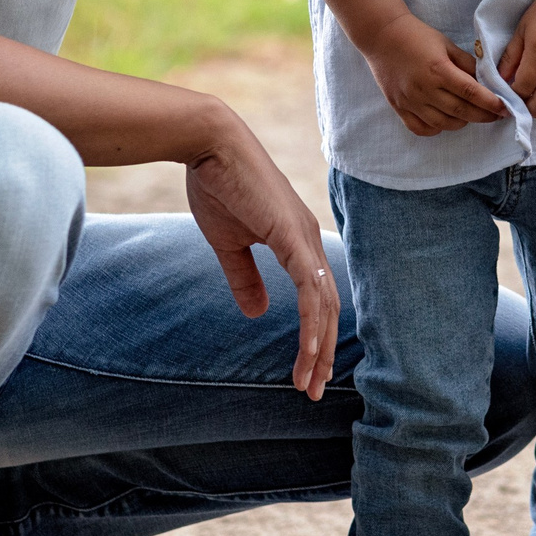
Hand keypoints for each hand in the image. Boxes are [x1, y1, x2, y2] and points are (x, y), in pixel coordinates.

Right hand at [181, 113, 339, 398]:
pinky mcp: (291, 235)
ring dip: (319, 346)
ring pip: (323, 303)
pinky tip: (309, 351)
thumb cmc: (218, 186)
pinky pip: (309, 288)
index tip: (307, 370)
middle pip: (327, 307)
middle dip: (323, 351)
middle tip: (314, 389)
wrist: (209, 146)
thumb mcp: (230, 243)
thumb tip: (259, 312)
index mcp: (298, 242)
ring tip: (310, 382)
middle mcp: (309, 241)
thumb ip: (245, 277)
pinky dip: (311, 322)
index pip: (317, 298)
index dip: (315, 336)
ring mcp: (304, 237)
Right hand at [360, 11, 510, 135]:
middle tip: (496, 115)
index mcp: (439, 70)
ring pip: (444, 124)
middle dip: (483, 116)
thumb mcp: (447, 44)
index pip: (471, 92)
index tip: (505, 108)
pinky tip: (445, 120)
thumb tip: (488, 81)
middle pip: (461, 112)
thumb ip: (467, 64)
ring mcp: (410, 101)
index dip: (491, 103)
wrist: (382, 36)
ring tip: (472, 115)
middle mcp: (424, 89)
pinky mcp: (399, 108)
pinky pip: (421, 129)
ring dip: (463, 122)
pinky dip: (437, 129)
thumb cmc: (417, 36)